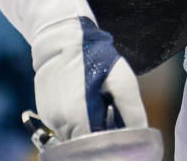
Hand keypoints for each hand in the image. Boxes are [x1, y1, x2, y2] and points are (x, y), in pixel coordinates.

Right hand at [33, 17, 146, 141]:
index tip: (118, 130)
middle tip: (108, 112)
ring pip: (73, 136)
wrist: (63, 39)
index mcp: (79, 119)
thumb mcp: (121, 80)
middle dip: (98, 134)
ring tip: (95, 102)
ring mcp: (50, 119)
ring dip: (86, 127)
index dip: (109, 141)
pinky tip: (83, 100)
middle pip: (84, 143)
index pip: (96, 148)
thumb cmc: (95, 57)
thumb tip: (141, 134)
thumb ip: (131, 111)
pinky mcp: (45, 113)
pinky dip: (75, 120)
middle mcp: (60, 124)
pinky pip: (63, 126)